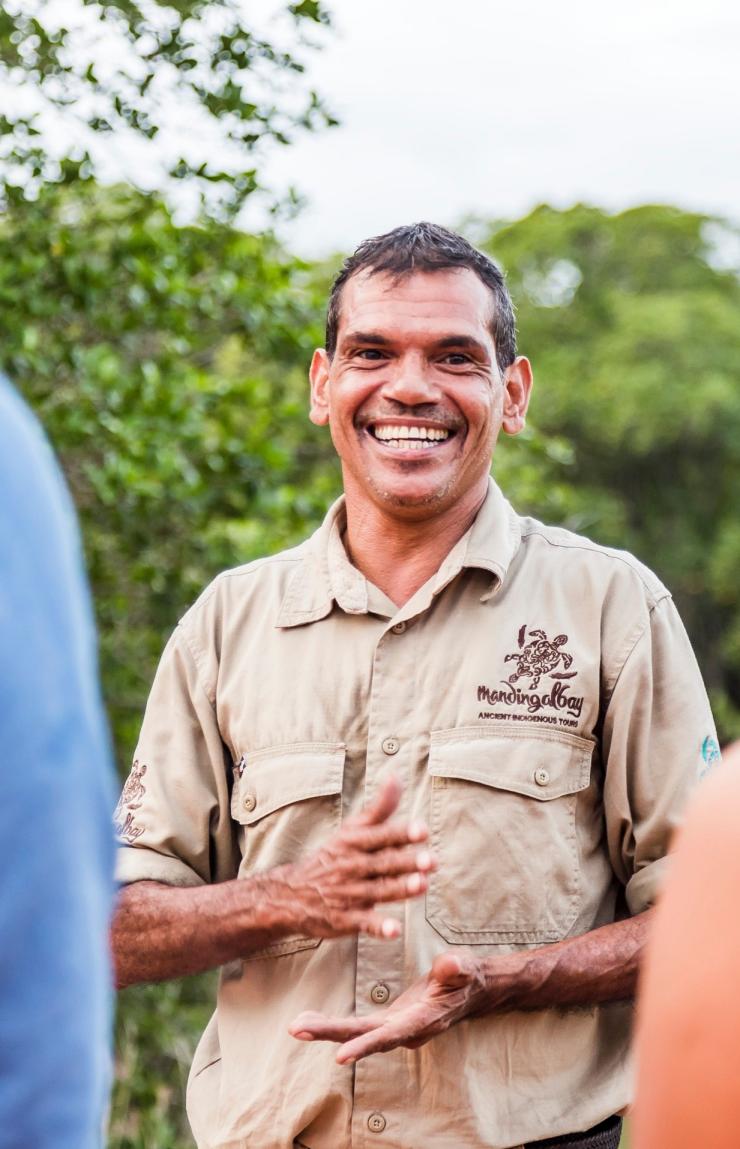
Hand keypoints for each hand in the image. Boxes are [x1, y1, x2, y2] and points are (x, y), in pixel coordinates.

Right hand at [271, 774, 435, 942]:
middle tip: (432, 860)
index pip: (379, 836)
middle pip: (382, 863)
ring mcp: (347, 893)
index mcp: (353, 842)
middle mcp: (351, 866)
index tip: (422, 830)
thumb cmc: (332, 857)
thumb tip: (397, 777)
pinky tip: (394, 930)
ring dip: (399, 889)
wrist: (290, 893)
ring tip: (421, 885)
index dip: (401, 833)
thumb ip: (379, 808)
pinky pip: (363, 923)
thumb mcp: (351, 830)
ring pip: (377, 891)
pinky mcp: (344, 919)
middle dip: (407, 862)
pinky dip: (378, 927)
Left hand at [289, 952, 486, 1062]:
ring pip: (356, 1033)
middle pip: (363, 1036)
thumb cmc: (466, 977)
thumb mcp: (464, 968)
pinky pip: (357, 1027)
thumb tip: (449, 965)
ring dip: (325, 1030)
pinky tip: (311, 1021)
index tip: (340, 1056)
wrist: (469, 990)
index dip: (365, 1045)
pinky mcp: (388, 1022)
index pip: (390, 1035)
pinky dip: (334, 1025)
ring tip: (296, 1026)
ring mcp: (394, 1028)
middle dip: (330, 1034)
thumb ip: (456, 969)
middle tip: (297, 1029)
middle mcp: (404, 1031)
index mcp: (421, 1020)